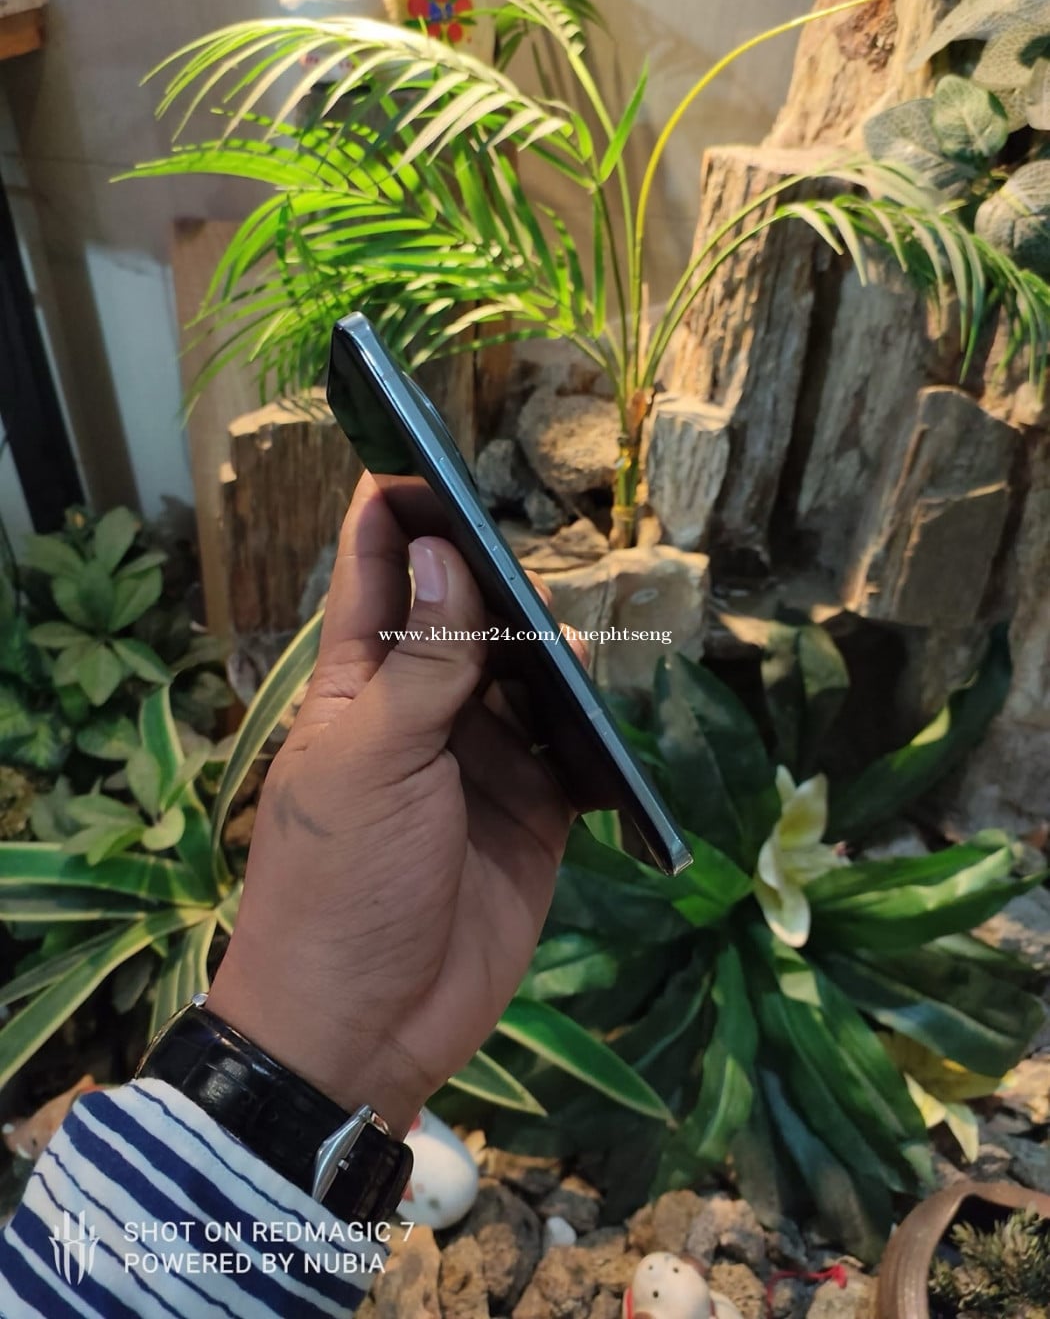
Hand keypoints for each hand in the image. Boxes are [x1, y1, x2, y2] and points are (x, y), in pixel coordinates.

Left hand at [209, 472, 577, 1135]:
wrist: (365, 1026)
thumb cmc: (339, 882)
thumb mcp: (374, 763)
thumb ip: (423, 664)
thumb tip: (446, 553)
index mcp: (362, 686)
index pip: (378, 575)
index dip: (395, 510)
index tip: (417, 440)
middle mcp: (426, 710)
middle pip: (468, 616)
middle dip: (498, 574)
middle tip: (540, 525)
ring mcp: (483, 762)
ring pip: (529, 678)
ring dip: (556, 647)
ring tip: (589, 606)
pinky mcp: (535, 814)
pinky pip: (573, 753)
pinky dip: (595, 728)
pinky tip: (615, 700)